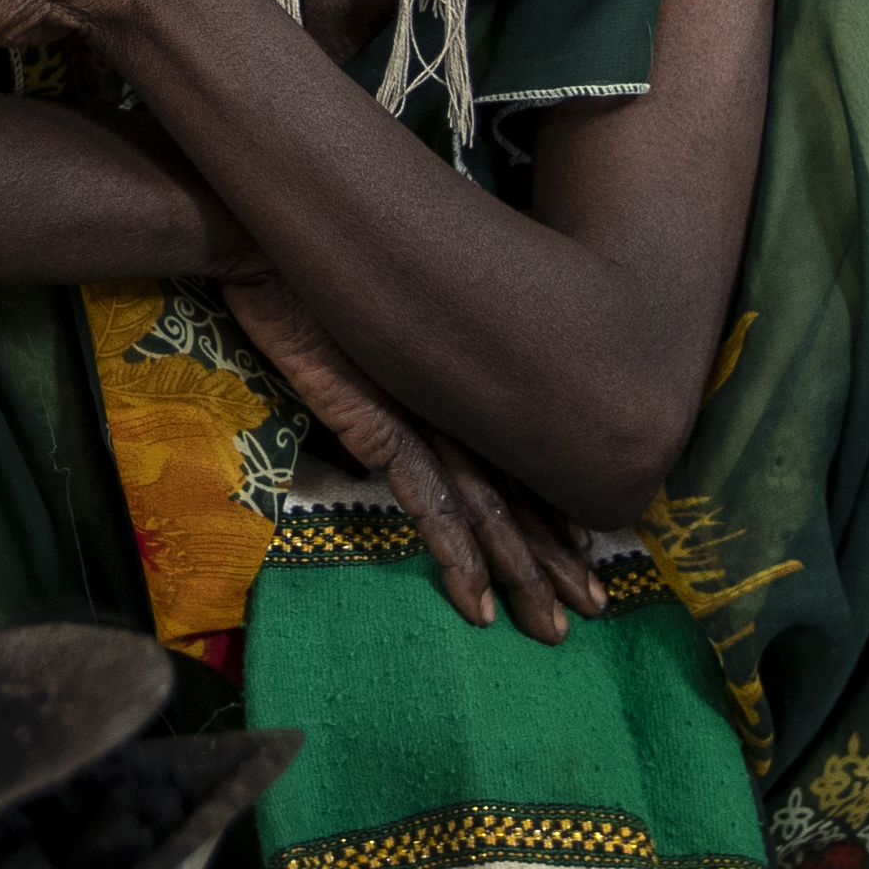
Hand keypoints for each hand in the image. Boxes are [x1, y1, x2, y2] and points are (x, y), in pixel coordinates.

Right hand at [214, 270, 602, 643]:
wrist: (272, 241)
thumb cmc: (313, 282)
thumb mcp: (365, 341)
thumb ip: (391, 386)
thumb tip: (389, 435)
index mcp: (456, 385)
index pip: (515, 459)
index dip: (551, 510)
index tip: (585, 551)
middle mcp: (453, 402)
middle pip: (517, 492)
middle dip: (555, 557)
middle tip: (595, 606)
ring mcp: (424, 415)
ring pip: (489, 510)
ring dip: (523, 572)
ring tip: (555, 626)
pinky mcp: (383, 425)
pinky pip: (430, 503)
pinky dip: (456, 556)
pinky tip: (477, 601)